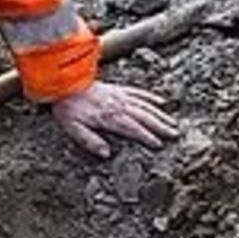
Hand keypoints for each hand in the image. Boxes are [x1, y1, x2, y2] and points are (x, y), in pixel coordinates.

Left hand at [50, 81, 179, 158]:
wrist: (63, 84)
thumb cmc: (67, 108)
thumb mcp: (72, 128)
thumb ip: (90, 141)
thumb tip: (106, 154)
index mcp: (108, 117)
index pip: (132, 128)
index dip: (146, 136)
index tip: (158, 144)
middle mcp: (117, 105)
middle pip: (143, 117)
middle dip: (160, 126)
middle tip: (174, 134)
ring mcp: (119, 96)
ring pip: (144, 105)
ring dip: (160, 115)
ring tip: (172, 123)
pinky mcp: (118, 89)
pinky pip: (138, 93)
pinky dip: (150, 98)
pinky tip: (160, 103)